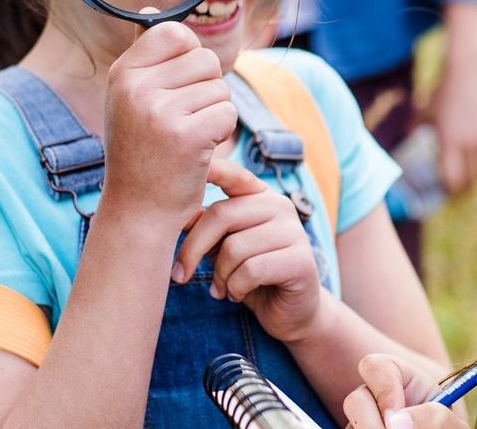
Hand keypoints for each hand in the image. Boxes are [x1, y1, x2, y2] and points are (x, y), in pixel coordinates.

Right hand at [102, 22, 234, 224]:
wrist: (138, 210)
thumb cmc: (141, 151)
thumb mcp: (131, 99)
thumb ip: (145, 56)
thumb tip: (152, 9)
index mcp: (122, 73)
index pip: (175, 32)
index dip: (190, 57)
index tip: (179, 87)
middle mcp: (135, 87)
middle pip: (205, 59)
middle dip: (207, 90)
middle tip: (184, 121)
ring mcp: (159, 111)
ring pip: (219, 88)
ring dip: (215, 114)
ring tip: (188, 138)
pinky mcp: (186, 136)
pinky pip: (227, 114)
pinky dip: (222, 133)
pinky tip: (198, 151)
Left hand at [175, 159, 322, 340]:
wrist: (291, 312)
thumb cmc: (252, 275)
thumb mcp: (224, 247)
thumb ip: (207, 227)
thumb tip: (175, 212)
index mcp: (260, 196)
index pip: (233, 174)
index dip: (212, 168)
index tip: (185, 165)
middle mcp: (280, 206)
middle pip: (222, 215)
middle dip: (192, 249)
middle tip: (180, 275)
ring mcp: (293, 231)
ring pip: (234, 248)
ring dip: (219, 276)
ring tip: (221, 288)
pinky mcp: (300, 260)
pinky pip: (251, 271)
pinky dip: (235, 288)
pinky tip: (238, 295)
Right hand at [343, 354, 466, 428]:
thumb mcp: (452, 422)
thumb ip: (437, 417)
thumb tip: (397, 423)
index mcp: (401, 379)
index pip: (374, 366)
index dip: (384, 390)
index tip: (397, 419)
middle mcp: (376, 397)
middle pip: (355, 400)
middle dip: (371, 424)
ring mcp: (364, 419)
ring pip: (352, 425)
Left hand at [423, 48, 476, 196]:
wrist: (470, 70)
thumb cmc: (443, 91)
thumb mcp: (424, 110)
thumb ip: (414, 128)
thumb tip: (405, 138)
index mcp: (450, 141)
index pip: (453, 178)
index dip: (450, 190)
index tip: (445, 193)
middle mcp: (470, 143)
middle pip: (470, 179)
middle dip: (463, 190)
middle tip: (458, 195)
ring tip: (471, 185)